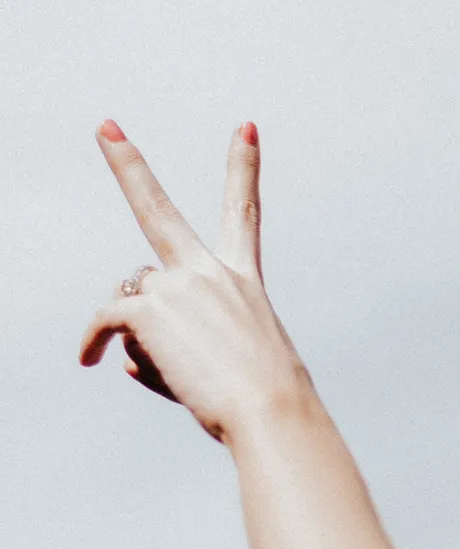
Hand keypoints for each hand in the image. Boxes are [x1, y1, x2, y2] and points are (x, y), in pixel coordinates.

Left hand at [80, 119, 316, 442]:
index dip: (244, 166)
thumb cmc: (266, 402)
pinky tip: (88, 359)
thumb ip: (176, 347)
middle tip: (106, 128)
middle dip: (129, 166)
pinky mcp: (148, 309)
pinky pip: (105, 320)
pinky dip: (93, 341)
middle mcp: (211, 273)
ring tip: (180, 371)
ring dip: (139, 334)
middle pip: (159, 210)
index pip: (244, 213)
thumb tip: (122, 350)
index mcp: (243, 281)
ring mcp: (179, 286)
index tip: (247, 127)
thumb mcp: (232, 365)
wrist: (272, 411)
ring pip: (131, 299)